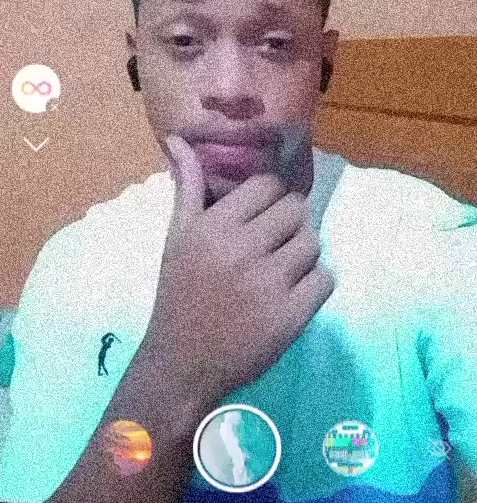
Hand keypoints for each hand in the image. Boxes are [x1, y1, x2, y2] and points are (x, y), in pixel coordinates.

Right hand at [150, 134, 334, 400]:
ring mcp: (269, 283)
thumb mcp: (177, 236)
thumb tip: (178, 139)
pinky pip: (325, 279)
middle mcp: (242, 248)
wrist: (181, 363)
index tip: (259, 218)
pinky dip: (314, 285)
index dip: (269, 199)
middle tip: (271, 246)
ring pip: (313, 242)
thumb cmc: (180, 293)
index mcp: (214, 225)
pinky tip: (291, 295)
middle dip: (288, 225)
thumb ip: (187, 186)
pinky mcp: (291, 316)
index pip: (268, 185)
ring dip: (302, 254)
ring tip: (280, 271)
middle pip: (296, 210)